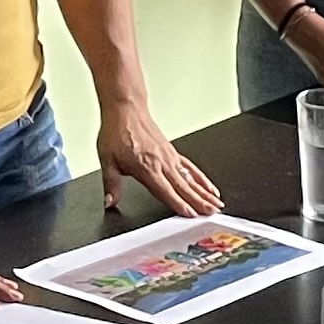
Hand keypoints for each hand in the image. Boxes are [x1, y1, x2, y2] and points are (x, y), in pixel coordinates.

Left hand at [94, 100, 222, 219]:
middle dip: (199, 201)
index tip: (191, 214)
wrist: (126, 109)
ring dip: (205, 192)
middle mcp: (162, 162)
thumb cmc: (117, 131)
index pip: (166, 190)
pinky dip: (201, 178)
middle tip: (212, 213)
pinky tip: (209, 187)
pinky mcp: (172, 152)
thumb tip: (109, 202)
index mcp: (147, 167)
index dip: (178, 204)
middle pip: (184, 186)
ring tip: (216, 204)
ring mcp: (170, 156)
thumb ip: (111, 184)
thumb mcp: (107, 160)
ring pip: (191, 178)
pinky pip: (191, 167)